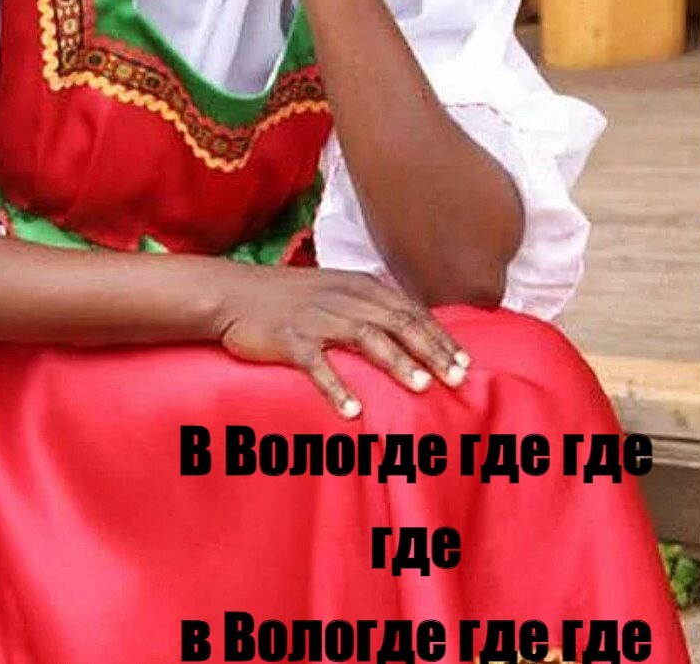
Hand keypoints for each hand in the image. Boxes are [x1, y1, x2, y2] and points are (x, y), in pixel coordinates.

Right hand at [214, 265, 470, 416]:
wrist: (234, 293)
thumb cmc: (289, 298)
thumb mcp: (335, 291)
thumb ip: (371, 307)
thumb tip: (411, 332)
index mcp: (359, 286)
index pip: (410, 310)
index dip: (439, 336)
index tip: (465, 362)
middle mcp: (344, 298)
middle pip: (397, 322)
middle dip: (431, 350)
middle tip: (457, 378)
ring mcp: (317, 318)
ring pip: (366, 338)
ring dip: (397, 362)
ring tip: (422, 387)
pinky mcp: (290, 339)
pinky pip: (317, 364)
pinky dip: (337, 387)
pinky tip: (353, 412)